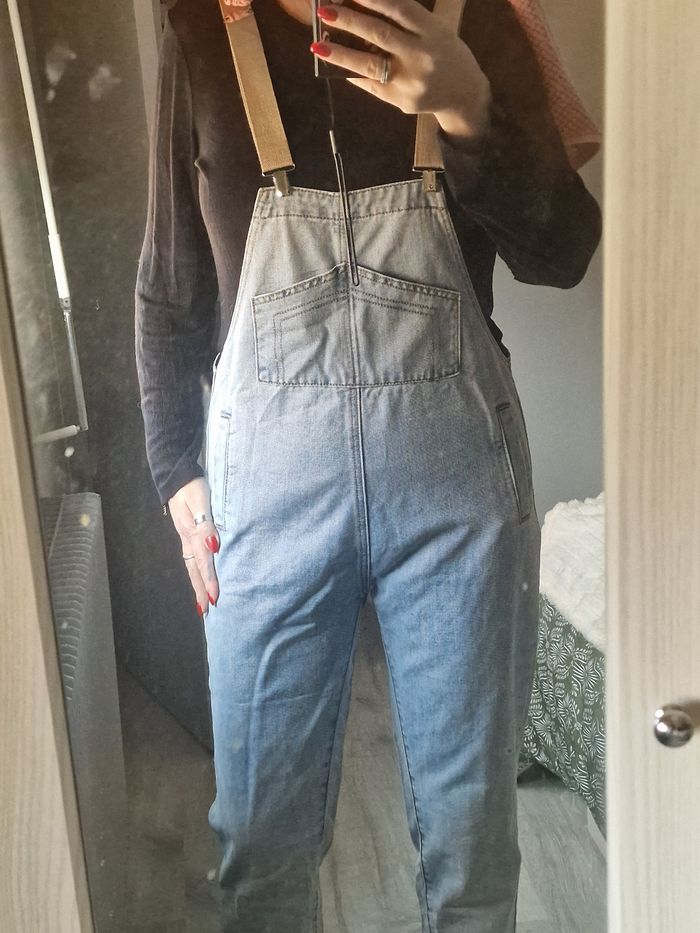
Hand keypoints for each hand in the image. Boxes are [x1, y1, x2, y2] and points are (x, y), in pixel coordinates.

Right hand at [168, 476, 219, 618]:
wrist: (176, 475)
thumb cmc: (191, 485)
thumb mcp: (200, 499)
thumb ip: (206, 522)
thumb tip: (213, 545)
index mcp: (191, 531)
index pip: (203, 560)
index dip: (209, 580)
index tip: (215, 598)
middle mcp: (187, 537)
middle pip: (194, 569)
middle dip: (201, 590)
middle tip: (206, 611)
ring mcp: (185, 536)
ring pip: (191, 566)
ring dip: (197, 584)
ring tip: (203, 603)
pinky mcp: (186, 533)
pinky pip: (191, 558)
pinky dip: (195, 572)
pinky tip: (199, 578)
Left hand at [312, 0, 491, 144]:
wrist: (463, 94)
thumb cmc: (443, 54)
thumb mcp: (434, 30)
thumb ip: (407, 20)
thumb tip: (363, 8)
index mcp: (432, 31)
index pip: (398, 8)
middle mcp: (422, 55)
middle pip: (380, 33)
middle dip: (349, 20)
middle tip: (324, 10)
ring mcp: (411, 80)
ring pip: (370, 64)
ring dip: (341, 54)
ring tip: (319, 45)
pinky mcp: (401, 100)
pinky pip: (371, 85)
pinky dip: (352, 73)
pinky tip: (335, 65)